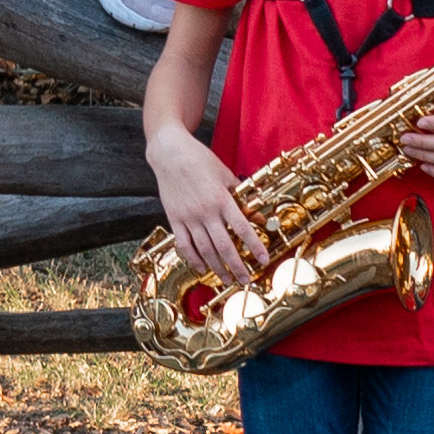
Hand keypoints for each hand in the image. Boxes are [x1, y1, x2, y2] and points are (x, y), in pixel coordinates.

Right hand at [146, 138, 259, 287]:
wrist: (169, 153)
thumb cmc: (199, 160)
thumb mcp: (224, 173)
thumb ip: (239, 194)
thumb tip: (254, 212)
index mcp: (221, 199)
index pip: (242, 228)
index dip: (255, 246)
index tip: (263, 260)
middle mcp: (205, 212)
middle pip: (224, 246)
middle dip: (237, 266)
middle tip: (246, 280)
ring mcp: (188, 217)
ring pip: (204, 250)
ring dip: (217, 267)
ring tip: (227, 279)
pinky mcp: (174, 219)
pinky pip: (184, 245)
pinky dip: (193, 259)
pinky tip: (201, 269)